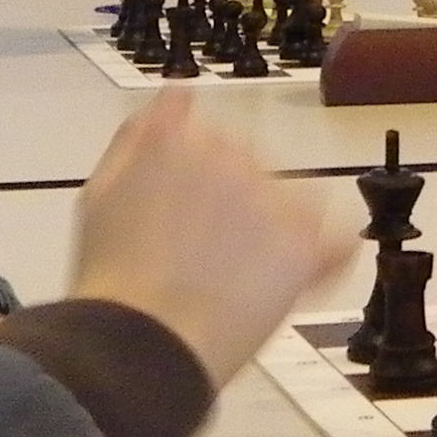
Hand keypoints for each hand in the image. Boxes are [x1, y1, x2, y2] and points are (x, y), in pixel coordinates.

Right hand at [64, 92, 350, 385]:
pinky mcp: (303, 238)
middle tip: (202, 254)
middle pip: (248, 162)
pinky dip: (326, 255)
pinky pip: (337, 238)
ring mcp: (269, 193)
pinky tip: (302, 276)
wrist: (144, 343)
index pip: (205, 128)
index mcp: (176, 134)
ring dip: (271, 226)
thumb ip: (137, 137)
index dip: (197, 167)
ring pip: (288, 198)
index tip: (189, 202)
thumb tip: (176, 93)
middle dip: (233, 199)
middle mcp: (228, 152)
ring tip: (233, 278)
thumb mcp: (99, 194)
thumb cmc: (113, 280)